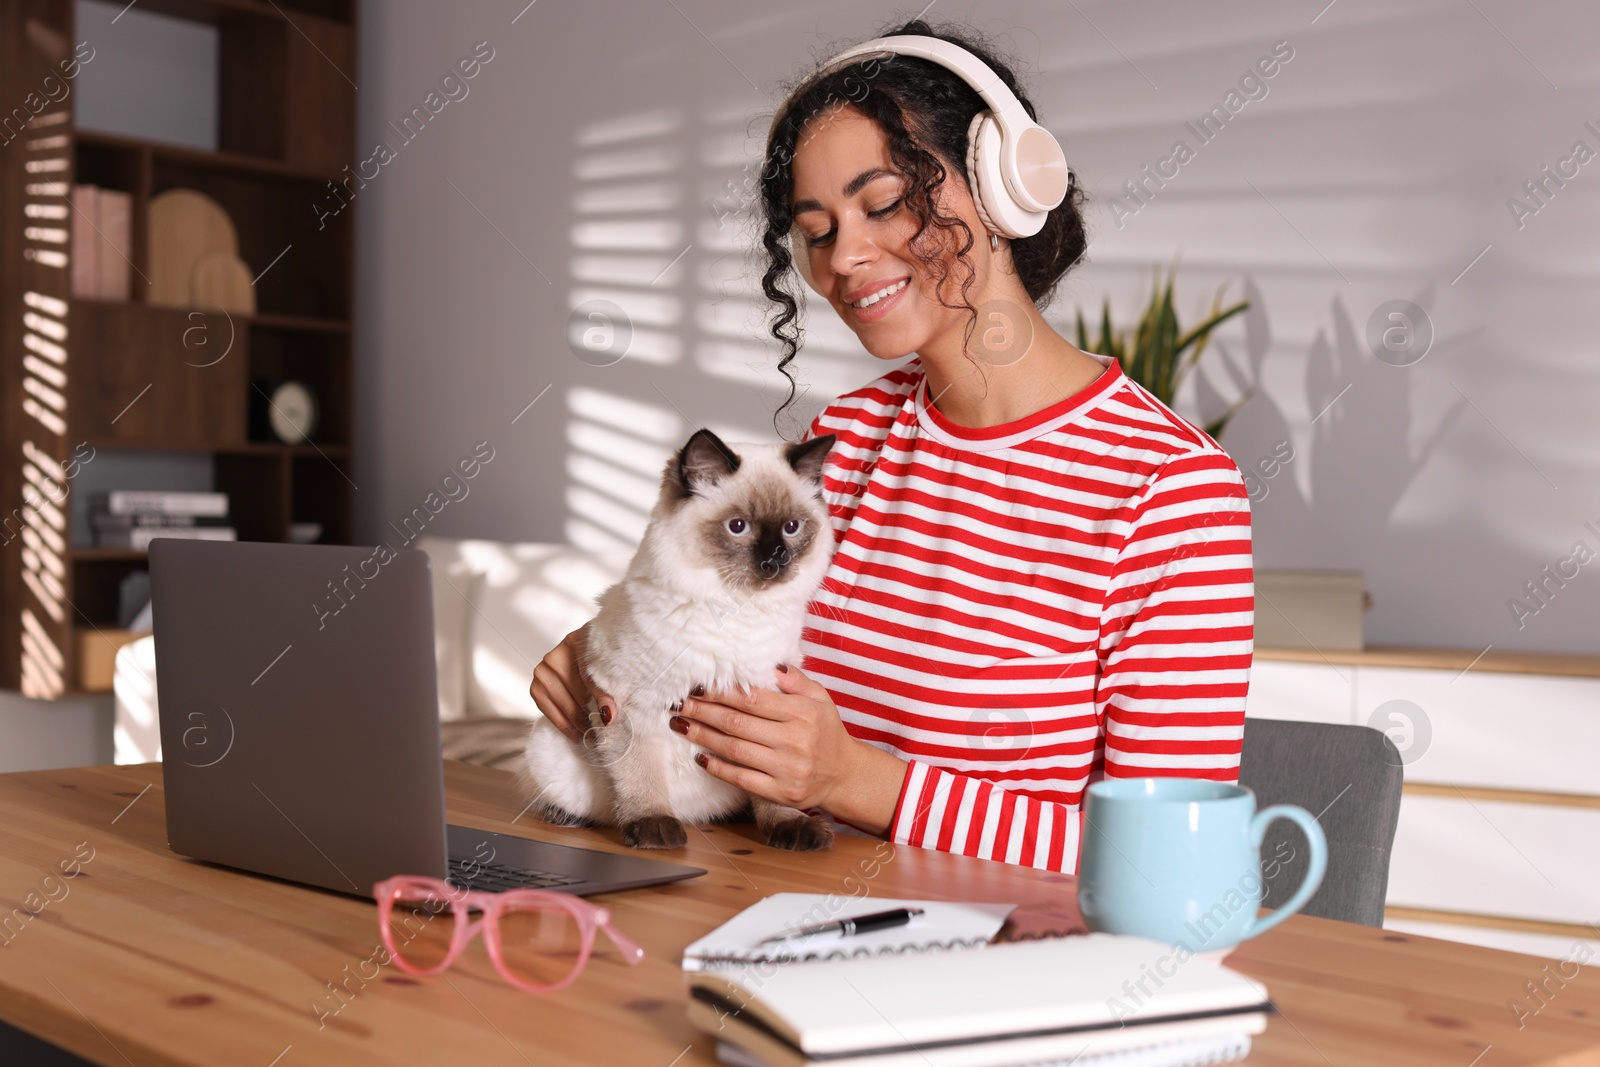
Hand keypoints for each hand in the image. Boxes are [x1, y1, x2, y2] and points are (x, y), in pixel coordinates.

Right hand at [528, 623, 609, 743]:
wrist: (583, 654)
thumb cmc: (598, 660)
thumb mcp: (607, 670)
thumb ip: (606, 691)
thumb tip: (608, 717)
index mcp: (574, 643)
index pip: (590, 678)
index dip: (602, 701)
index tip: (610, 722)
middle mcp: (553, 657)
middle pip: (574, 694)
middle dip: (590, 717)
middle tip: (603, 734)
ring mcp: (541, 671)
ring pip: (562, 706)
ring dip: (578, 723)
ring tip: (592, 735)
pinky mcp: (536, 687)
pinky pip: (549, 711)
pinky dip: (564, 724)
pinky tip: (576, 733)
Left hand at [671, 664, 907, 834]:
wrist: (843, 775)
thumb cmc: (826, 732)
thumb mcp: (820, 699)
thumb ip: (796, 680)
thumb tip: (770, 664)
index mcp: (804, 712)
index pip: (754, 699)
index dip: (722, 692)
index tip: (698, 686)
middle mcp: (795, 740)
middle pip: (738, 722)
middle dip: (704, 712)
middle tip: (679, 704)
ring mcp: (787, 769)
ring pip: (735, 749)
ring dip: (703, 736)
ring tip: (680, 725)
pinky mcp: (780, 792)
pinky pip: (742, 778)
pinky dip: (718, 768)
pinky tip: (700, 757)